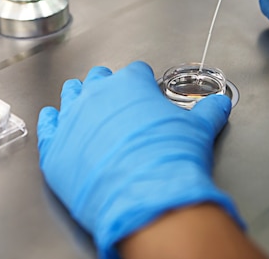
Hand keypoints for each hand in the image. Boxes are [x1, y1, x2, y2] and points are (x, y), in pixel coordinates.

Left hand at [37, 61, 240, 258]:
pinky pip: (48, 125)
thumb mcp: (199, 130)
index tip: (147, 94)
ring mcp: (73, 119)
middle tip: (120, 105)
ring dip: (80, 99)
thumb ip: (209, 112)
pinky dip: (52, 122)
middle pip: (99, 79)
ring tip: (88, 110)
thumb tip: (220, 105)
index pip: (136, 71)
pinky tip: (55, 121)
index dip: (143, 82)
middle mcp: (97, 94)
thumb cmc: (170, 159)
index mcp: (130, 83)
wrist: (147, 197)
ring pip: (71, 96)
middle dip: (109, 88)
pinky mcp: (55, 146)